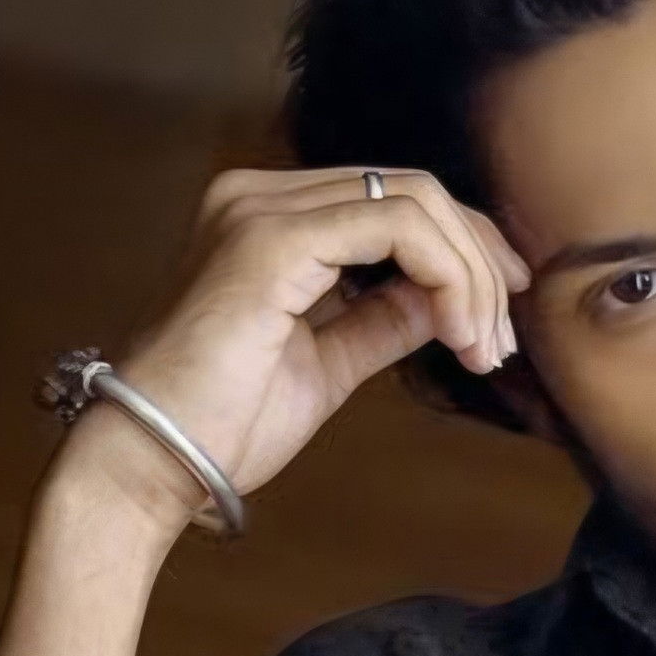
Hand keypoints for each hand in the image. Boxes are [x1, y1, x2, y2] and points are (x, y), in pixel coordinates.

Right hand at [51, 164, 531, 531]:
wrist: (152, 463)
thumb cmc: (224, 425)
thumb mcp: (330, 361)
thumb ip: (383, 318)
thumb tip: (448, 298)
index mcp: (268, 217)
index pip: (393, 201)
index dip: (465, 251)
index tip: (498, 320)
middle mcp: (259, 195)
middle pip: (413, 191)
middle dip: (479, 261)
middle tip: (502, 339)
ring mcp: (261, 209)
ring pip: (414, 202)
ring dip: (469, 276)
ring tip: (483, 348)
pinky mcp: (272, 239)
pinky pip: (395, 227)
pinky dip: (446, 275)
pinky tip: (457, 332)